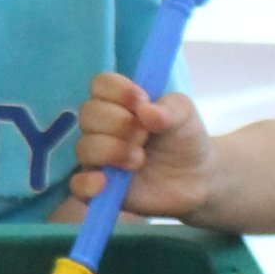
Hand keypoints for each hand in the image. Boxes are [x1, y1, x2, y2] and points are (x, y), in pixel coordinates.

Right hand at [73, 71, 209, 216]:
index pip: (100, 85)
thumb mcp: (185, 116)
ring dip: (111, 150)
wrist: (197, 179)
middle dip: (119, 123)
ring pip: (84, 147)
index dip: (117, 90)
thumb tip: (146, 111)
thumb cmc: (184, 139)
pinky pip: (77, 186)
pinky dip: (86, 183)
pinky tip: (105, 182)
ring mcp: (99, 158)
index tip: (142, 101)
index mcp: (120, 103)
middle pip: (88, 113)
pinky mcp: (100, 189)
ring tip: (139, 159)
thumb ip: (170, 108)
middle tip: (145, 135)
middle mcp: (103, 128)